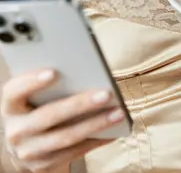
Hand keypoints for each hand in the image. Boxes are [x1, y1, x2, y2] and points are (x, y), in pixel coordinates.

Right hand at [1, 68, 124, 171]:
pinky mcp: (42, 166)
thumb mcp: (36, 94)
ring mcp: (28, 151)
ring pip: (65, 137)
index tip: (54, 71)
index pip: (14, 91)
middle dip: (79, 104)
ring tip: (118, 113)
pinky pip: (73, 153)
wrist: (28, 143)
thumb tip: (86, 68)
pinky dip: (95, 140)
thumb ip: (52, 82)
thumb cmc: (39, 105)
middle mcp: (15, 130)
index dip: (31, 82)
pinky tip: (113, 131)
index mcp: (10, 105)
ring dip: (95, 125)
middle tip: (106, 94)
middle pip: (48, 116)